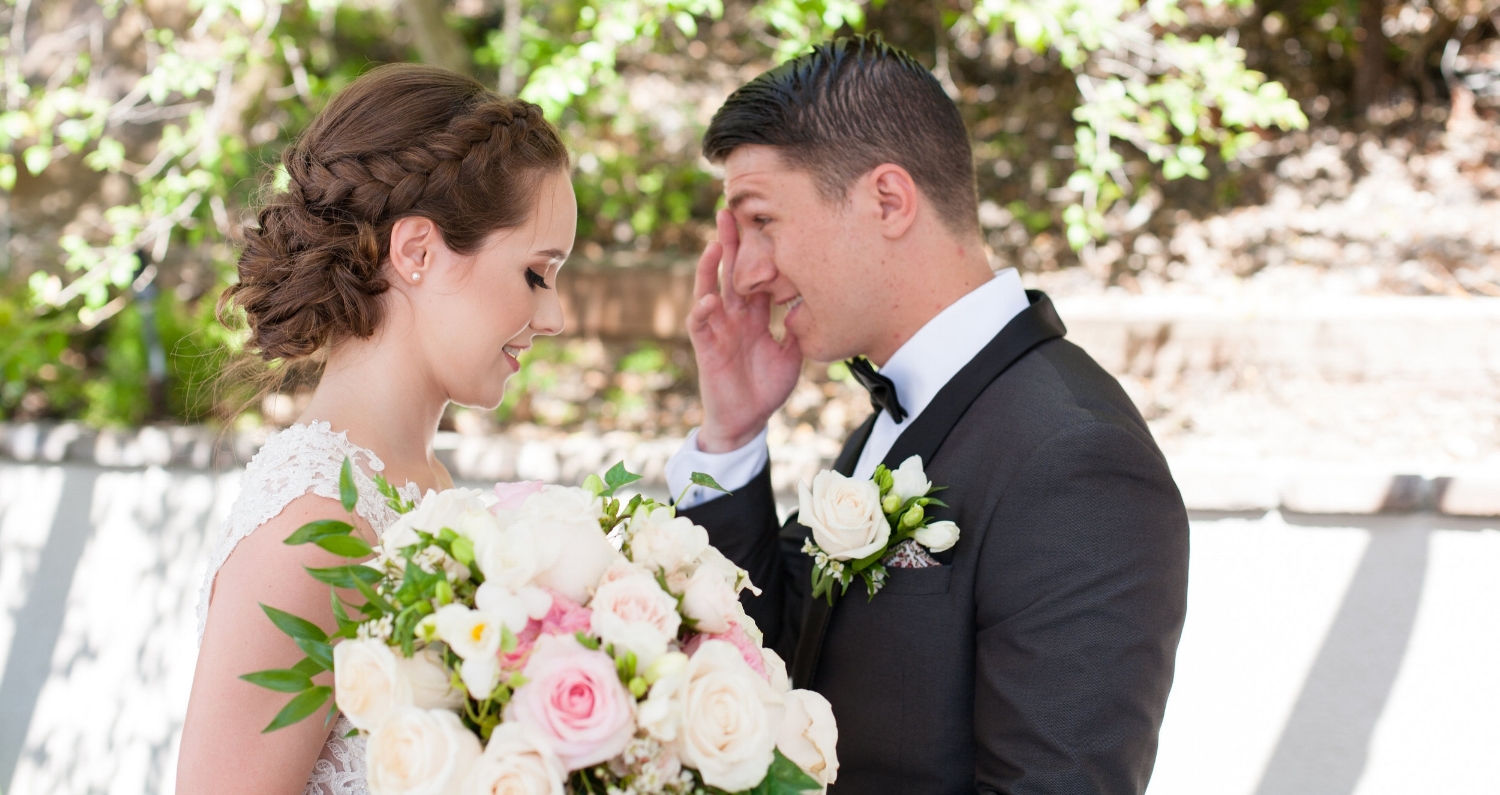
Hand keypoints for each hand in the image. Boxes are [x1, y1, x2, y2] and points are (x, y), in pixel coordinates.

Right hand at [688, 209, 802, 452]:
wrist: (747, 420)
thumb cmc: (767, 387)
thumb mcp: (793, 353)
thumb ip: (800, 328)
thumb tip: (816, 305)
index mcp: (755, 314)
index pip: (755, 274)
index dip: (758, 250)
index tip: (765, 222)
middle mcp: (734, 314)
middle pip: (730, 271)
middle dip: (730, 242)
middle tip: (729, 211)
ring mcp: (718, 327)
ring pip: (710, 289)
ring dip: (711, 267)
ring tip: (716, 242)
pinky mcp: (706, 346)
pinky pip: (701, 324)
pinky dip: (702, 310)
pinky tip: (709, 298)